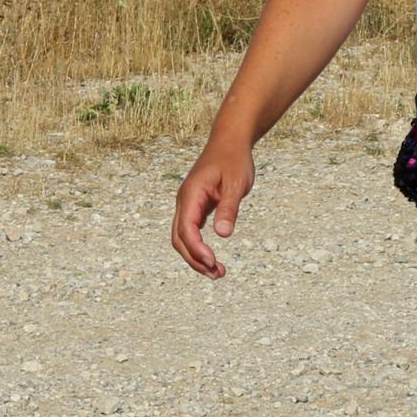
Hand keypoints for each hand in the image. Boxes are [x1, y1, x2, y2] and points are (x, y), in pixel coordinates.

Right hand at [170, 134, 253, 278]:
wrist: (229, 141)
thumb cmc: (234, 159)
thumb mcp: (236, 183)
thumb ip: (228, 208)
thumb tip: (222, 235)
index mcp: (191, 194)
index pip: (187, 229)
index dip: (197, 249)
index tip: (213, 262)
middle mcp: (184, 201)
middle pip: (180, 239)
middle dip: (195, 259)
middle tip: (217, 274)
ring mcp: (188, 204)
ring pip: (183, 237)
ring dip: (196, 257)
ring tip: (217, 272)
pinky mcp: (195, 206)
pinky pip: (190, 232)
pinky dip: (199, 247)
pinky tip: (211, 258)